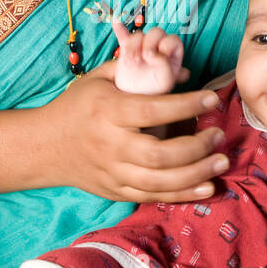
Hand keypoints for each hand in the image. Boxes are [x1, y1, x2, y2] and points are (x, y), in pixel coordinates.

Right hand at [49, 58, 229, 202]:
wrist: (45, 146)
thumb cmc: (77, 106)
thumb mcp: (99, 78)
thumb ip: (138, 71)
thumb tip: (184, 73)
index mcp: (107, 112)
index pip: (151, 111)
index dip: (185, 106)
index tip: (210, 98)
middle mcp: (110, 145)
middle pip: (159, 154)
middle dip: (196, 147)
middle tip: (218, 135)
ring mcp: (113, 173)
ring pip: (160, 181)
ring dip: (196, 173)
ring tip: (221, 161)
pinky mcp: (116, 191)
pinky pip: (154, 196)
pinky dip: (183, 194)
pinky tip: (207, 186)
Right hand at [111, 17, 183, 93]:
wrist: (134, 96)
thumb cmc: (155, 90)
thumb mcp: (165, 81)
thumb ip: (165, 66)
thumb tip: (157, 56)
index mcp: (173, 53)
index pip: (172, 40)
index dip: (164, 46)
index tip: (156, 58)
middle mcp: (159, 47)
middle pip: (156, 32)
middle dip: (148, 44)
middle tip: (144, 58)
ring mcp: (143, 46)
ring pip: (139, 35)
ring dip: (133, 48)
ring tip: (131, 63)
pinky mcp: (128, 48)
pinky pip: (124, 35)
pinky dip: (120, 29)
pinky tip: (116, 23)